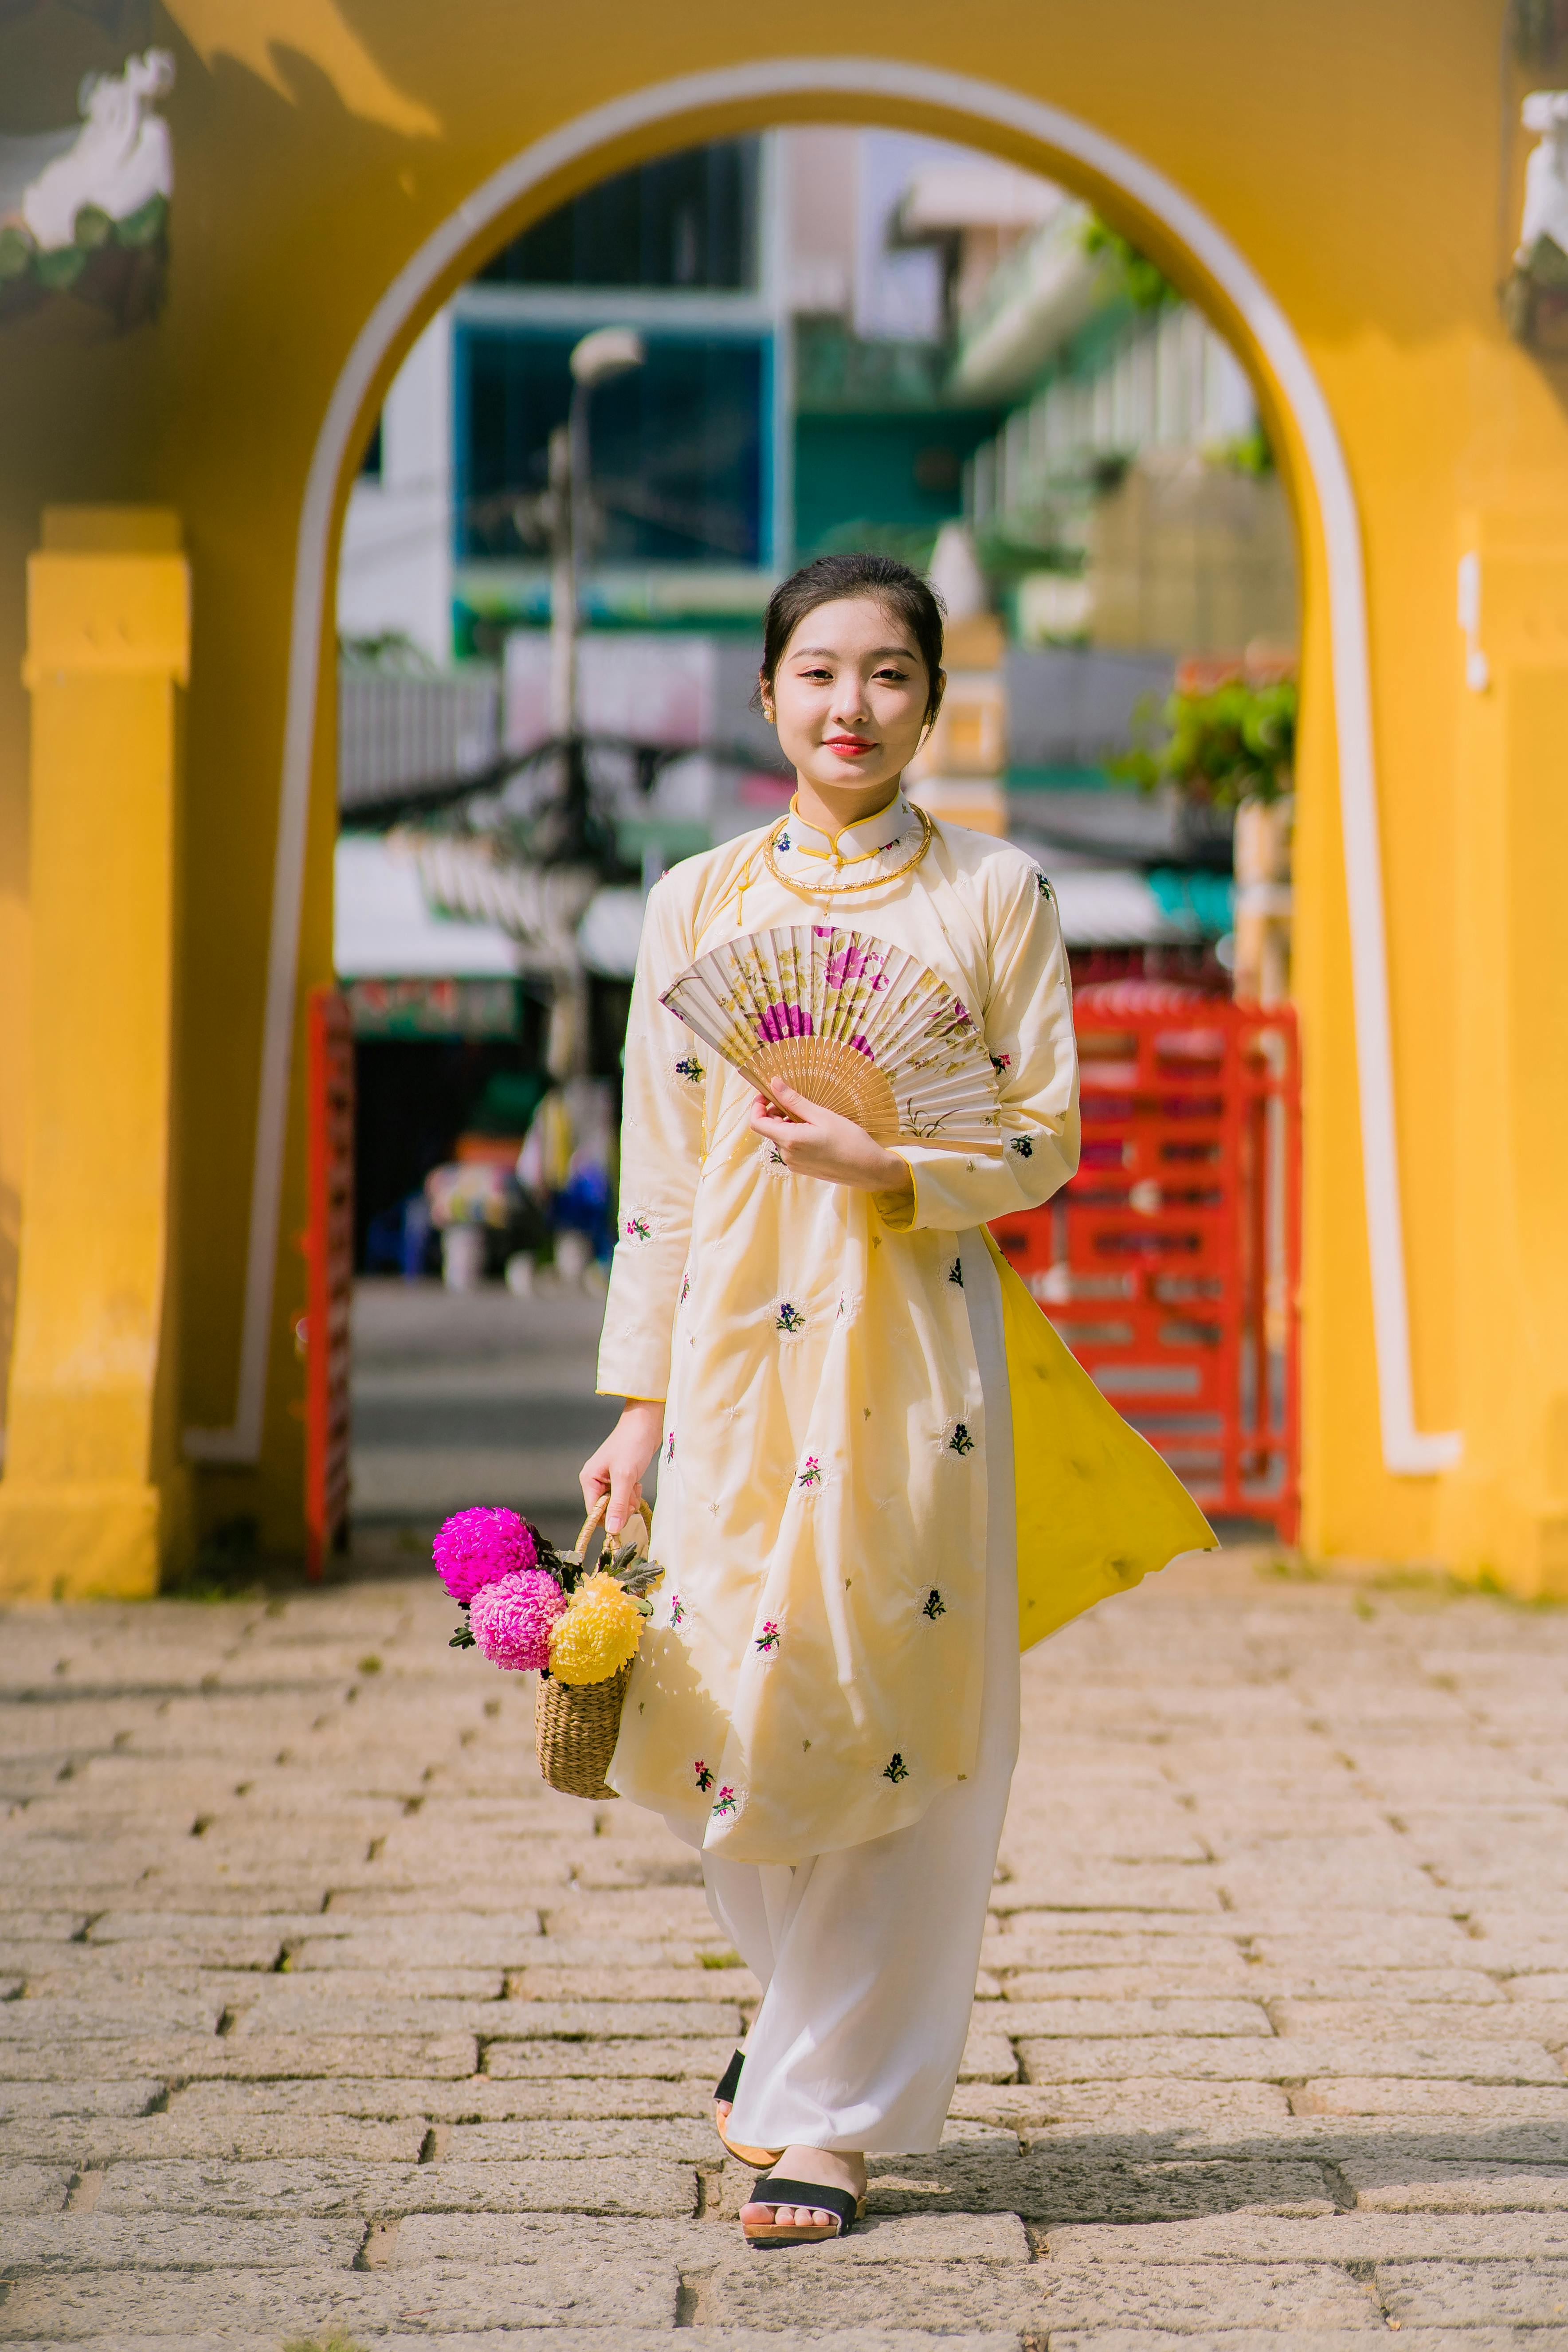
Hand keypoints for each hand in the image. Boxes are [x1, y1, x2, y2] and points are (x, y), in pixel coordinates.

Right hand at [580, 1398, 663, 1535]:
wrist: (647, 1423)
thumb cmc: (632, 1443)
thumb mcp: (625, 1476)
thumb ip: (618, 1504)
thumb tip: (612, 1530)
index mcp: (589, 1479)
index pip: (593, 1512)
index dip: (608, 1518)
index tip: (625, 1516)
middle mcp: (596, 1481)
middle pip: (606, 1510)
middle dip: (622, 1507)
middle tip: (632, 1493)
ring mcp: (609, 1480)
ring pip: (618, 1504)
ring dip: (630, 1500)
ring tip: (636, 1485)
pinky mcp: (622, 1478)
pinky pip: (626, 1496)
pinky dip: (633, 1494)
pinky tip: (637, 1483)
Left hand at [749, 1082, 913, 1201]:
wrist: (869, 1169)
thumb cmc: (850, 1141)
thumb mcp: (822, 1115)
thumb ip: (795, 1101)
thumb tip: (774, 1084)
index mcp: (789, 1140)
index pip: (757, 1122)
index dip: (757, 1106)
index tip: (769, 1094)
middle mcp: (787, 1155)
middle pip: (769, 1129)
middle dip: (777, 1113)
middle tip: (797, 1101)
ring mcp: (794, 1164)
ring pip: (781, 1138)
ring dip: (788, 1124)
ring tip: (812, 1116)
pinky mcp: (802, 1168)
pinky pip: (791, 1148)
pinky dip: (796, 1135)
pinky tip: (816, 1130)